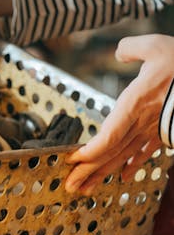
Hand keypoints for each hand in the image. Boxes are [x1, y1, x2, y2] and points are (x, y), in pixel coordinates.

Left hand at [65, 34, 173, 193]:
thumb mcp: (156, 46)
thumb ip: (133, 48)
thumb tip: (120, 52)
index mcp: (136, 103)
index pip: (110, 135)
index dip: (91, 151)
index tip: (72, 159)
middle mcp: (142, 122)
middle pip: (111, 152)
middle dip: (88, 170)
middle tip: (70, 186)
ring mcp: (153, 130)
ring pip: (124, 156)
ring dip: (103, 173)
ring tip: (86, 188)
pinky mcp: (164, 133)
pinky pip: (145, 153)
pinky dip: (132, 166)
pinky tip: (122, 176)